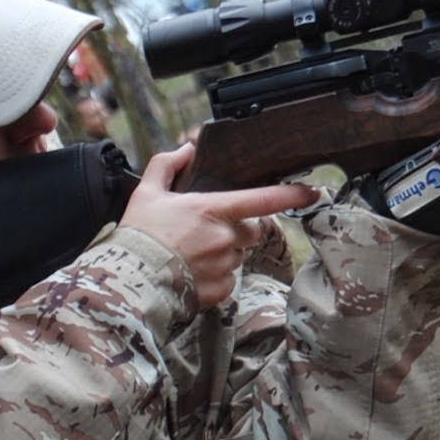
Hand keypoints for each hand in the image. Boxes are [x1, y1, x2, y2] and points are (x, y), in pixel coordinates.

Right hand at [120, 143, 315, 307]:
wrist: (128, 281)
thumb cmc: (138, 235)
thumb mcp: (147, 192)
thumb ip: (167, 165)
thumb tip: (187, 148)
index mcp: (212, 209)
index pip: (263, 200)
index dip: (291, 195)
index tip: (312, 192)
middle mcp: (224, 237)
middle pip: (252, 230)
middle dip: (238, 229)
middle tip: (207, 232)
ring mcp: (225, 265)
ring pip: (240, 256)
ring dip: (226, 253)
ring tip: (193, 254)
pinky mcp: (221, 290)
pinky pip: (230, 280)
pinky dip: (217, 277)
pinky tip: (193, 273)